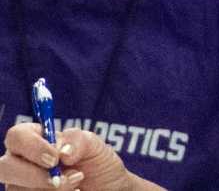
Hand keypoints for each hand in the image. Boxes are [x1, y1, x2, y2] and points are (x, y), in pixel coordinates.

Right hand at [0, 122, 144, 189]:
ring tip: (75, 186)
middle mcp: (21, 163)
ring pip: (17, 189)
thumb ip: (78, 141)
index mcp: (35, 140)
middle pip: (5, 167)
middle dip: (33, 175)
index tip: (55, 157)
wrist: (106, 188)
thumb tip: (62, 151)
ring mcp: (20, 186)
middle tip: (60, 180)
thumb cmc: (97, 164)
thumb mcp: (95, 146)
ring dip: (49, 190)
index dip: (32, 146)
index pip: (17, 136)